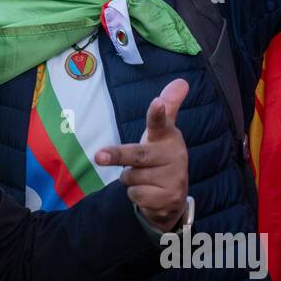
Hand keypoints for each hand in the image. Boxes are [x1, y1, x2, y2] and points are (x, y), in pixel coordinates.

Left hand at [94, 79, 190, 231]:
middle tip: (98, 156)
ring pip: (131, 177)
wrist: (173, 197)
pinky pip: (136, 195)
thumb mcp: (162, 133)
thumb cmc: (160, 158)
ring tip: (144, 178)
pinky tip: (148, 193)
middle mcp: (175, 156)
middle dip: (117, 155)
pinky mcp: (168, 198)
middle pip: (138, 155)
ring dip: (129, 179)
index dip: (158, 113)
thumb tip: (181, 81)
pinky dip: (135, 195)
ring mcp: (174, 178)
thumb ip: (168, 106)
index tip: (156, 103)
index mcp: (168, 137)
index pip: (162, 123)